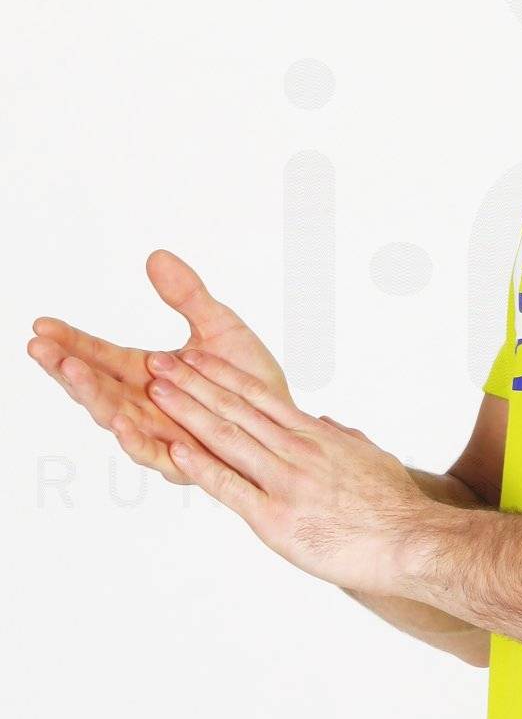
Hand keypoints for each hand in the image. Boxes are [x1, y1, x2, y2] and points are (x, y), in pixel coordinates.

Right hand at [28, 248, 295, 486]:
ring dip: (92, 396)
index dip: (71, 341)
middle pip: (97, 388)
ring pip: (116, 419)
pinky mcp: (186, 461)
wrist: (285, 420)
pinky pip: (155, 455)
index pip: (100, 356)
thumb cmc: (249, 380)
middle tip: (40, 347)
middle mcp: (147, 406)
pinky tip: (121, 424)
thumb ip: (188, 295)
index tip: (42, 325)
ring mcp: (163, 434)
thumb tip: (158, 257)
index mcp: (147, 374)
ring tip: (73, 373)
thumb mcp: (219, 326)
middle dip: (66, 367)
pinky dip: (136, 440)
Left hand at [138, 344, 437, 596]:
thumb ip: (344, 439)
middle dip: (192, 383)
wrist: (414, 542)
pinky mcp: (277, 520)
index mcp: (316, 438)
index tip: (194, 356)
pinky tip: (174, 450)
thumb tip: (324, 423)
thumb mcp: (372, 459)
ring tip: (155, 391)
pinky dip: (201, 468)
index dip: (222, 375)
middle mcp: (297, 452)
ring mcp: (285, 483)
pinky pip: (231, 489)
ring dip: (188, 413)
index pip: (260, 397)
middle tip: (158, 361)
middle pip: (235, 409)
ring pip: (227, 439)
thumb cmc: (397, 508)